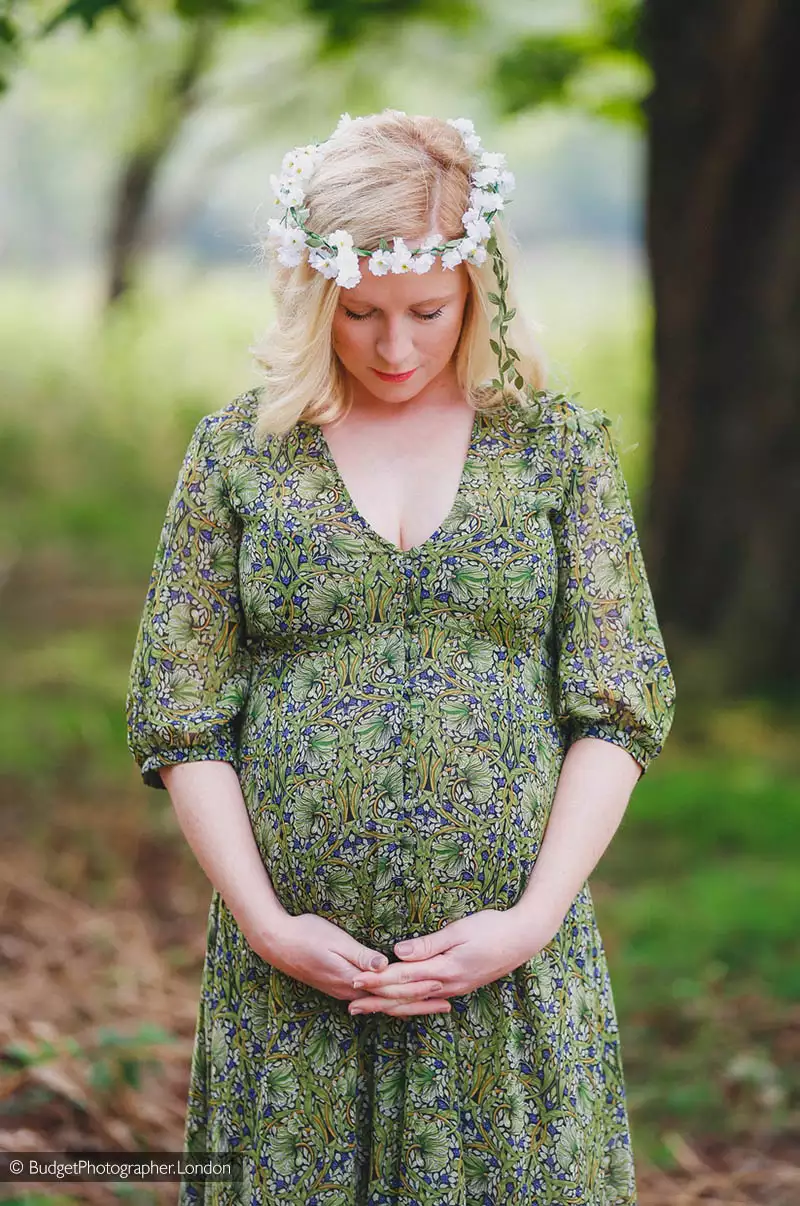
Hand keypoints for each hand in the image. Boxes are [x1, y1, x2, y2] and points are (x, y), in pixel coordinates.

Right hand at [250, 912, 444, 1009]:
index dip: (418, 990)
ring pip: (382, 1005)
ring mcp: (343, 991)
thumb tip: (385, 965)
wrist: (276, 942)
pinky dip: (390, 1003)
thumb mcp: (335, 940)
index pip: (391, 992)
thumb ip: (360, 955)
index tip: (441, 988)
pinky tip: (398, 1002)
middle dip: (420, 1004)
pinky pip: (371, 1001)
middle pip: (391, 1004)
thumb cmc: (306, 934)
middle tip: (447, 1004)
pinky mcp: (339, 986)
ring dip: (408, 1006)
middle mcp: (350, 992)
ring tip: (431, 1006)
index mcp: (352, 980)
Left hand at [347, 905, 551, 1017]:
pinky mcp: (460, 987)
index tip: (355, 980)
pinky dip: (409, 1004)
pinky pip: (428, 1000)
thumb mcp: (459, 930)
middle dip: (376, 1000)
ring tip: (367, 1009)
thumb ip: (428, 944)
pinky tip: (401, 1006)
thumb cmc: (492, 928)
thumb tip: (398, 951)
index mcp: (445, 969)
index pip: (403, 977)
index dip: (377, 979)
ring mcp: (455, 989)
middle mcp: (448, 985)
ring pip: (415, 1002)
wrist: (524, 939)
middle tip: (350, 1004)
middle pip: (405, 996)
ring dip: (389, 1006)